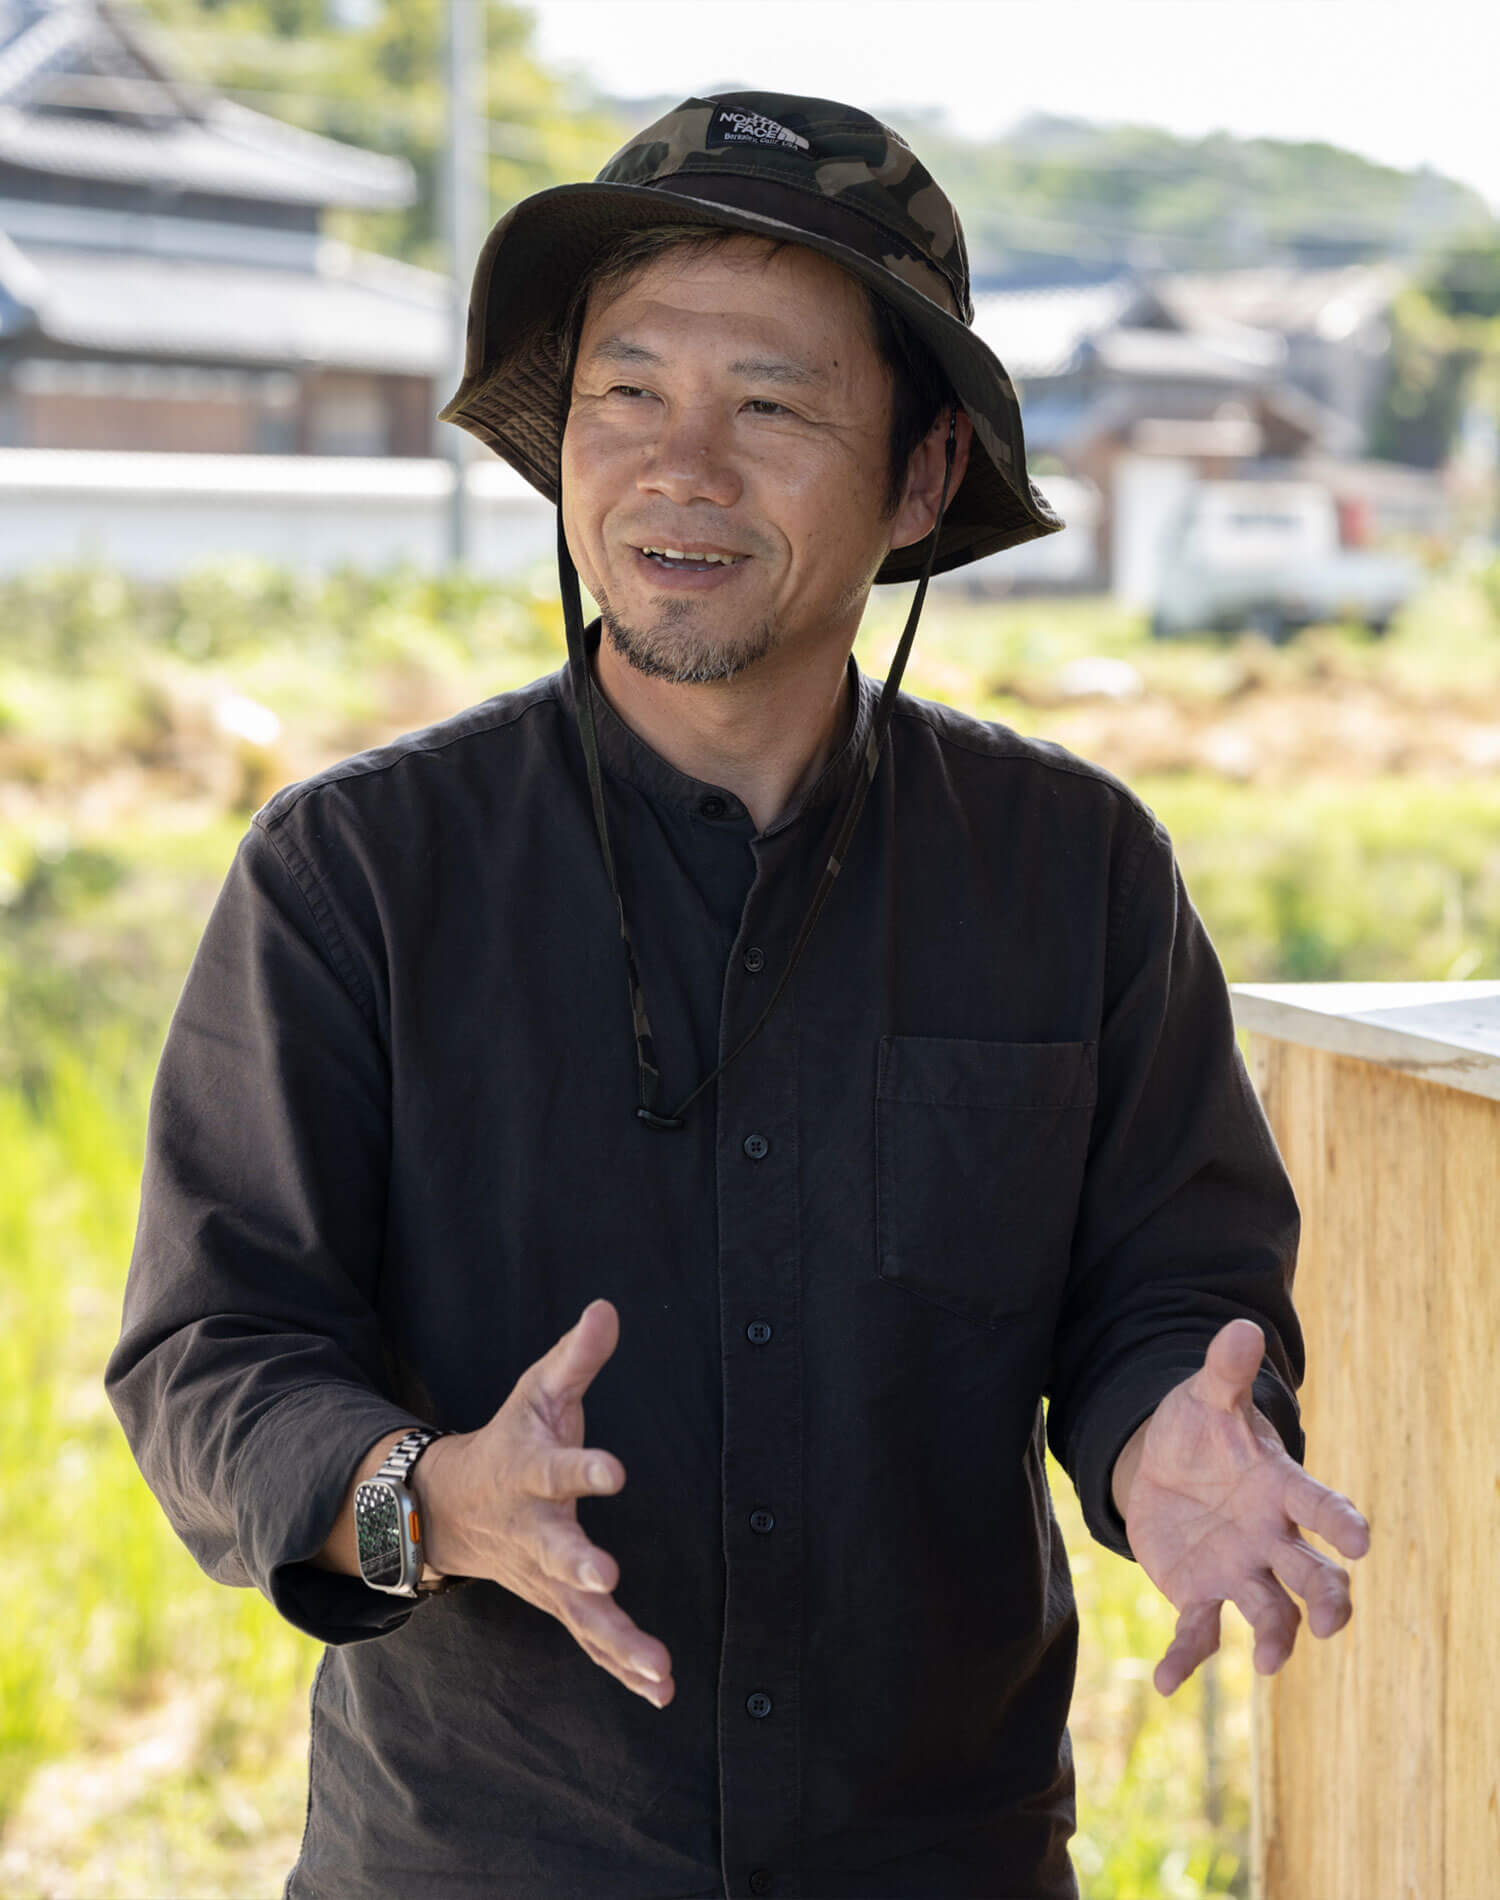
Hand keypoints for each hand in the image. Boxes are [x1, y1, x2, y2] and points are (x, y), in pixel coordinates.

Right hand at [414, 1298, 673, 1709]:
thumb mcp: (537, 1392)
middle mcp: (535, 1529)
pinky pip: (590, 1639)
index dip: (585, 1468)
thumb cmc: (511, 1440)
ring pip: (579, 1612)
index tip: (616, 1470)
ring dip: (617, 1641)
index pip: (558, 1466)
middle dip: (580, 1565)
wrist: (450, 1506)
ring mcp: (544, 1574)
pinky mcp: (557, 1602)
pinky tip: (661, 1690)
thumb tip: (607, 1308)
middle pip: (557, 1550)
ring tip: (659, 1668)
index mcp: (531, 1471)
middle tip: (606, 1577)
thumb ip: (576, 1357)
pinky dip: (622, 1667)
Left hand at [1112, 1317, 1369, 1696]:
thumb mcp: (1206, 1398)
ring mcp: (1239, 1570)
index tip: (1362, 1539)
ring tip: (1270, 1664)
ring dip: (1275, 1637)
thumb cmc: (1200, 1431)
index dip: (1340, 1520)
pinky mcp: (1201, 1595)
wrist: (1165, 1467)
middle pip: (1313, 1575)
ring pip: (1271, 1612)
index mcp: (1278, 1488)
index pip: (1320, 1505)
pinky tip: (1165, 1682)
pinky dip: (1186, 1660)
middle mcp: (1270, 1537)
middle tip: (1327, 1620)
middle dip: (1327, 1599)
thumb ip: (1225, 1371)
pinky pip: (1200, 1634)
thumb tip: (1240, 1326)